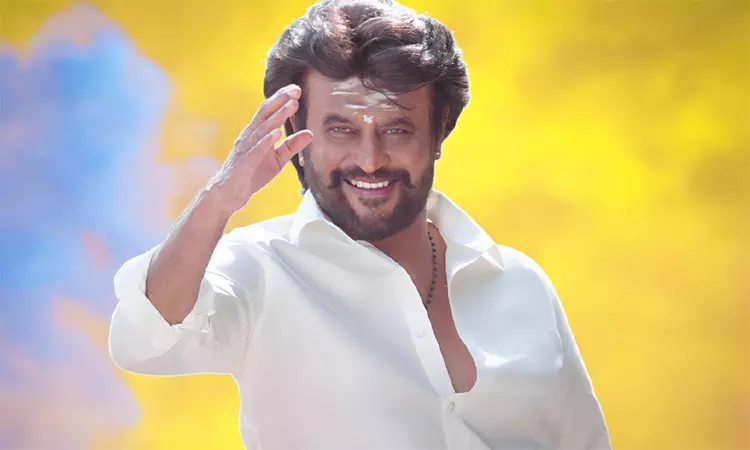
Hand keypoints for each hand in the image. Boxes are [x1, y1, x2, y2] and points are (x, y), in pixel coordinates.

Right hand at [206, 84, 312, 213]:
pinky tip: (277, 132)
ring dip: (278, 116)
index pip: (268, 111)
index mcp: (256, 133)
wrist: (229, 193)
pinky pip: (256, 149)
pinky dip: (267, 140)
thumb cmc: (252, 174)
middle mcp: (249, 135)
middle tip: (296, 89)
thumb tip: (310, 133)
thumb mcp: (277, 159)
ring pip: (263, 128)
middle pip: (265, 113)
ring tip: (292, 105)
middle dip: (280, 100)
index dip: (281, 98)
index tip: (297, 89)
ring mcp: (246, 147)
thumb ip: (292, 146)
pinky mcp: (245, 162)